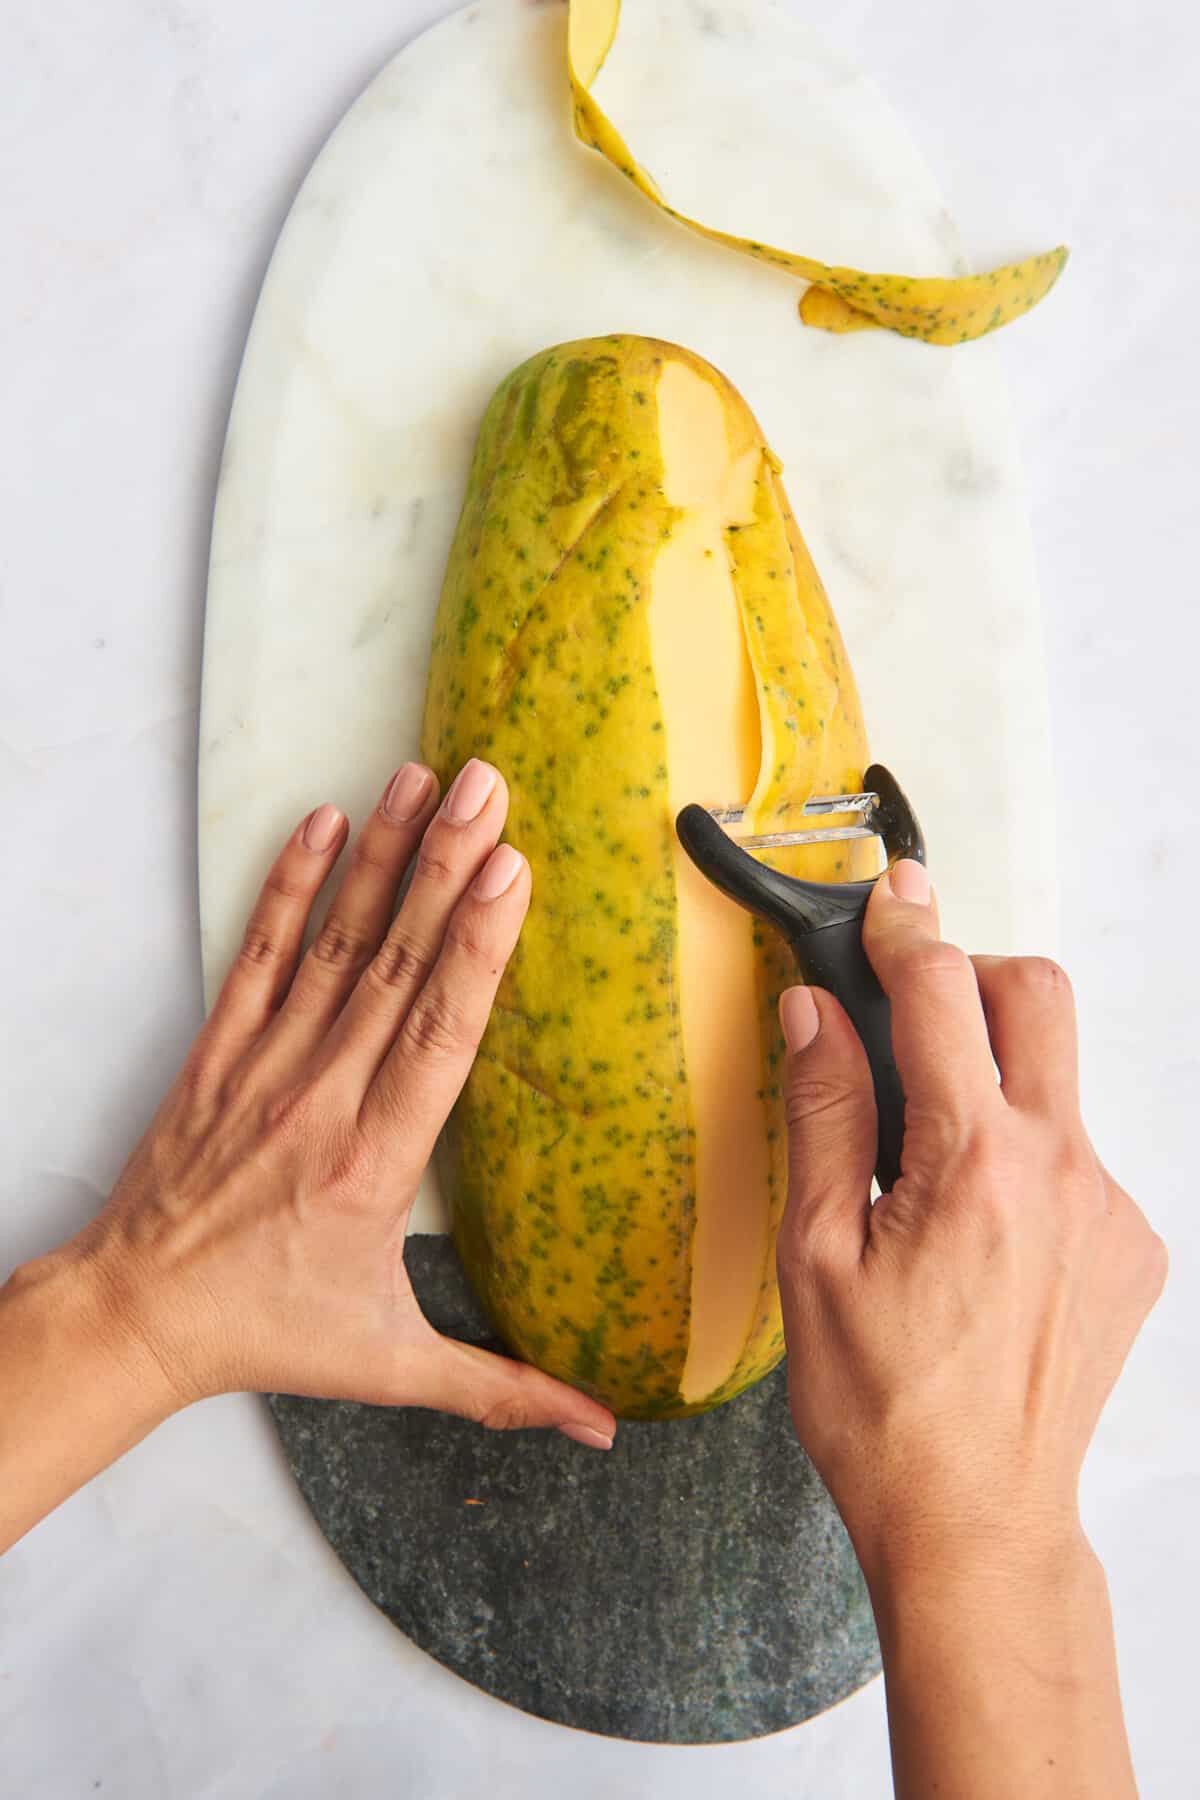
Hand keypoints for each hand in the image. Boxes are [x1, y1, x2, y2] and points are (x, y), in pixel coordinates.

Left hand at [65, 759, 615, 1445]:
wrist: (138, 1315)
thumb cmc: (268, 1331)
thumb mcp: (392, 1364)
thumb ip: (503, 1387)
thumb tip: (604, 1427)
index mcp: (375, 1163)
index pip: (439, 1035)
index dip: (477, 947)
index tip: (512, 872)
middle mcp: (323, 1098)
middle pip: (394, 967)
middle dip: (444, 867)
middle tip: (486, 786)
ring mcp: (266, 1066)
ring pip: (333, 946)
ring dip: (378, 857)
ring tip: (418, 779)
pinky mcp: (220, 1051)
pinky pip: (258, 956)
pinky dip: (287, 888)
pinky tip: (318, 824)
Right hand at [776, 858, 1164, 1580]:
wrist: (977, 1522)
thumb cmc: (882, 1407)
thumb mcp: (816, 1257)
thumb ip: (824, 1117)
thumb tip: (814, 1015)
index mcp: (974, 1162)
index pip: (942, 992)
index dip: (906, 927)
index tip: (888, 896)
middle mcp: (1063, 1169)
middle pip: (1040, 996)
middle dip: (975, 976)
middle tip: (914, 1014)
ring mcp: (1110, 1210)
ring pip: (1060, 1083)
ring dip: (996, 1083)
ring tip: (933, 1170)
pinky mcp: (1134, 1250)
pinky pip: (1079, 1158)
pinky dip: (1026, 1160)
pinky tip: (978, 1236)